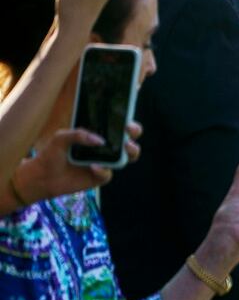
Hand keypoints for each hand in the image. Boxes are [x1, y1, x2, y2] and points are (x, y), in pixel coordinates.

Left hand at [13, 122, 142, 202]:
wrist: (42, 176)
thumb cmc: (52, 154)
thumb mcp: (61, 137)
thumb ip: (79, 134)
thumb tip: (99, 140)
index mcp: (97, 136)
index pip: (118, 127)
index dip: (127, 124)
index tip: (127, 122)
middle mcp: (105, 149)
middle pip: (129, 139)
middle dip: (134, 135)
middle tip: (128, 134)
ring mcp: (105, 163)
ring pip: (128, 157)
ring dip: (131, 152)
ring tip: (125, 149)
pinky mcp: (100, 177)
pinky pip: (109, 173)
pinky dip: (103, 170)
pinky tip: (93, 167)